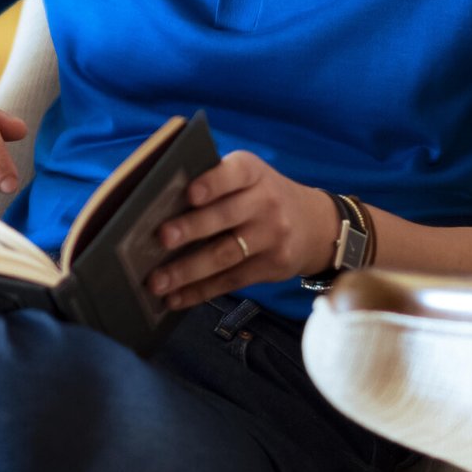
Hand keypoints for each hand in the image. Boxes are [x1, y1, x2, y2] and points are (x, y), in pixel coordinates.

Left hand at [144, 150, 340, 309]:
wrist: (315, 224)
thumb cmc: (260, 196)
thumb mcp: (248, 178)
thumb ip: (214, 183)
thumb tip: (156, 206)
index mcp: (253, 172)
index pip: (234, 173)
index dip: (212, 183)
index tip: (189, 194)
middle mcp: (266, 202)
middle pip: (225, 217)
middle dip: (191, 229)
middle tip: (160, 239)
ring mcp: (272, 236)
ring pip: (225, 255)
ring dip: (187, 271)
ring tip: (156, 282)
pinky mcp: (272, 267)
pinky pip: (231, 280)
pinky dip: (200, 291)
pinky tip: (175, 299)